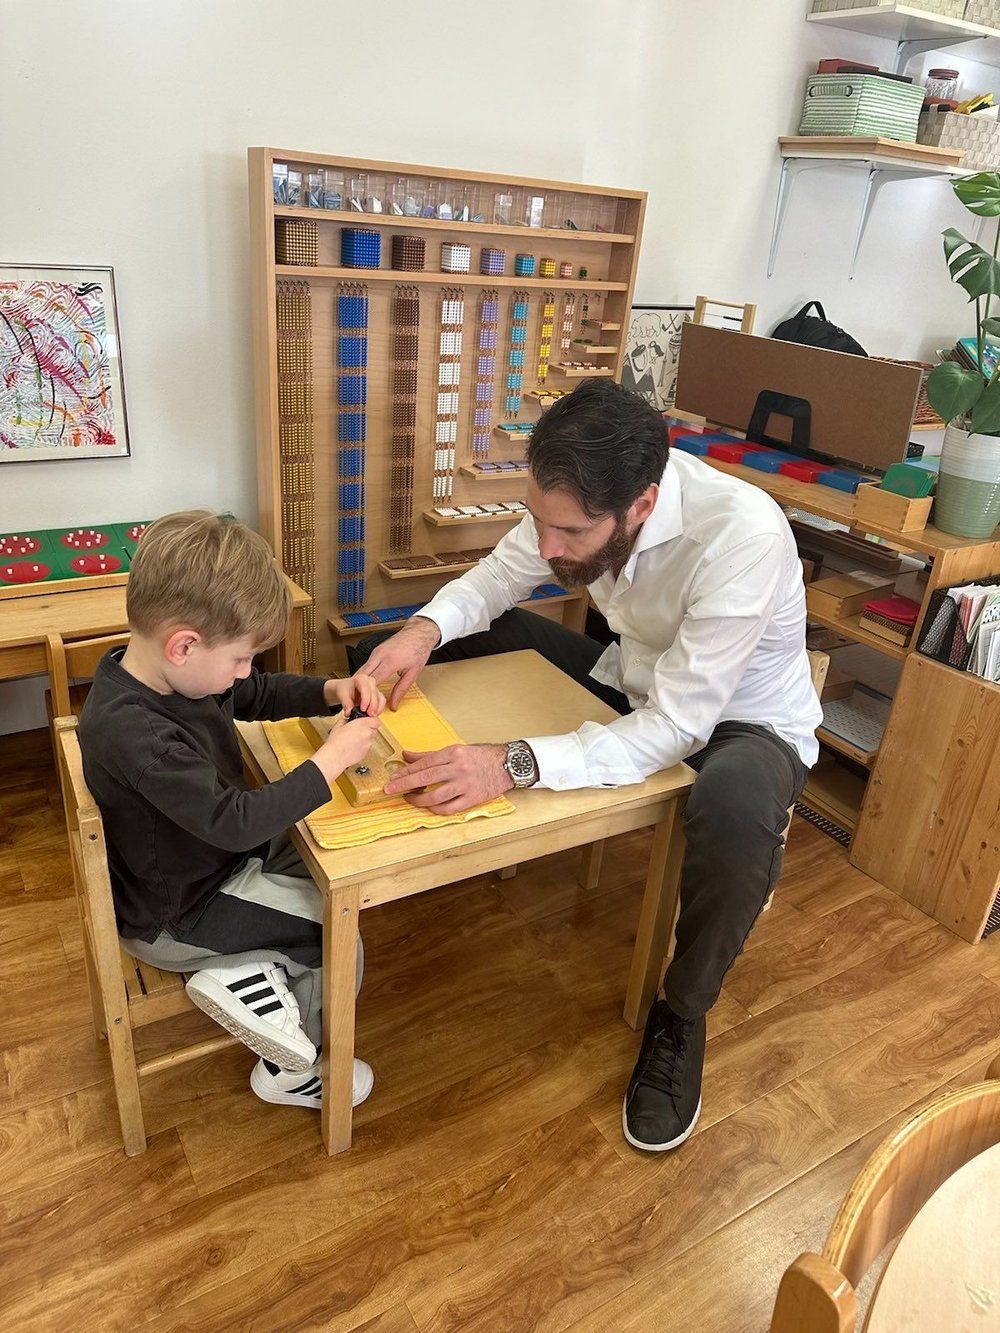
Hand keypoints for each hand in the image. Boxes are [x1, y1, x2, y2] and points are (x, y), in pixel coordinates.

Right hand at [310, 714, 380, 783]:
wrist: (335, 756)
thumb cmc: (336, 742)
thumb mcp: (339, 724)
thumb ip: (347, 720)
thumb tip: (348, 721)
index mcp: (363, 725)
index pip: (376, 720)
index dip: (371, 720)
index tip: (366, 721)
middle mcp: (368, 734)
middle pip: (374, 729)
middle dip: (367, 728)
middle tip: (357, 730)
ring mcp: (368, 744)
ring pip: (370, 738)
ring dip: (364, 737)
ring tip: (353, 739)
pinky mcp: (365, 753)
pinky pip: (366, 746)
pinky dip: (361, 745)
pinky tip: (352, 746)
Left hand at [324, 673, 386, 717]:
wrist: (346, 690)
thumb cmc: (344, 690)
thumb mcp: (342, 695)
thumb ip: (346, 704)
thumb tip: (349, 713)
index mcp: (361, 678)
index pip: (366, 689)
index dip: (366, 700)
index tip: (362, 709)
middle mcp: (370, 681)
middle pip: (375, 694)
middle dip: (372, 706)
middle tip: (368, 715)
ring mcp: (375, 688)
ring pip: (380, 698)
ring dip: (377, 708)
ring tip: (371, 716)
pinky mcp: (378, 695)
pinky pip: (382, 702)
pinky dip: (379, 709)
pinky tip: (374, 714)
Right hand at [358, 616, 440, 709]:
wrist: (418, 633)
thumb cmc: (418, 651)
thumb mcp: (413, 673)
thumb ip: (401, 689)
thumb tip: (393, 705)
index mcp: (390, 662)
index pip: (372, 681)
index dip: (367, 694)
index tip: (365, 704)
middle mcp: (380, 655)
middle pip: (362, 675)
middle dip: (359, 689)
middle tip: (358, 702)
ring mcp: (376, 652)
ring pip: (362, 670)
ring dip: (360, 682)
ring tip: (361, 695)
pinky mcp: (376, 651)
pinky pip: (367, 665)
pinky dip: (365, 675)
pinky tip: (366, 683)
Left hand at [382, 742, 512, 813]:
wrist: (508, 764)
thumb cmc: (481, 756)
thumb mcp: (456, 750)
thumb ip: (430, 755)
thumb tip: (406, 755)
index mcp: (453, 753)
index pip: (424, 763)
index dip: (406, 771)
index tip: (393, 777)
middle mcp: (458, 768)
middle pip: (425, 778)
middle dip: (404, 784)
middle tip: (389, 790)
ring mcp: (466, 785)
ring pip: (435, 796)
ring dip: (418, 799)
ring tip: (410, 799)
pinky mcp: (473, 798)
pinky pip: (449, 808)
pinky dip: (436, 808)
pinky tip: (429, 806)